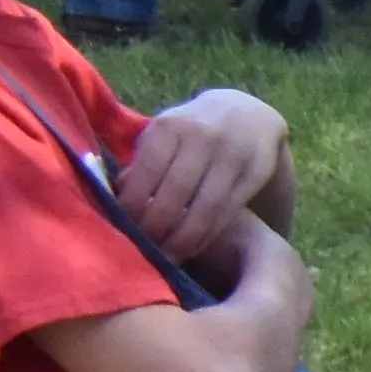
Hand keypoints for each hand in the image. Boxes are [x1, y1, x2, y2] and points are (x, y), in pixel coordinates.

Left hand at [116, 89, 295, 271]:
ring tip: (169, 257)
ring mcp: (232, 155)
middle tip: (145, 250)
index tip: (123, 229)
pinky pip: (228, 211)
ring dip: (184, 239)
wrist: (247, 114)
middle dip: (158, 227)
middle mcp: (202, 137)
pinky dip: (208, 234)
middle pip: (175, 194)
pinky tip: (193, 247)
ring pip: (205, 208)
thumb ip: (142, 163)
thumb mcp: (163, 135)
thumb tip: (115, 197)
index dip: (133, 206)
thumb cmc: (191, 130)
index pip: (147, 173)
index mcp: (169, 126)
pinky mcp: (255, 173)